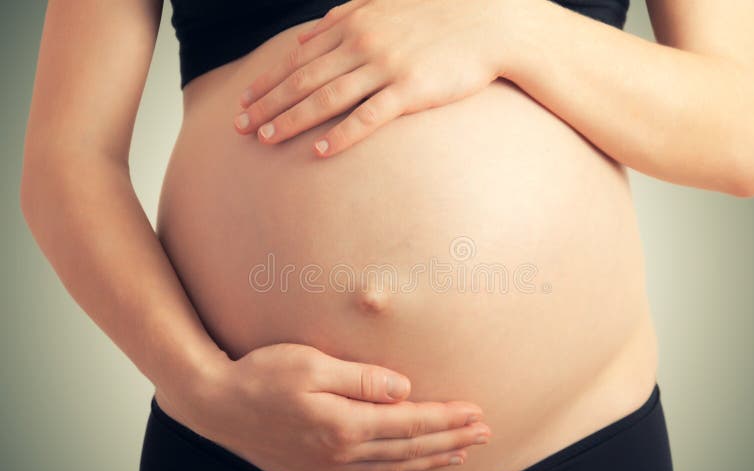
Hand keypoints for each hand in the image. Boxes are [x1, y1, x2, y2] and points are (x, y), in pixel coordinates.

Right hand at [161, 342, 490, 470]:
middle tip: (485, 432)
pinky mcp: (320, 467)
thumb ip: (361, 379)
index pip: (410, 422)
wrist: (218, 405)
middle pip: (410, 447)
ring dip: (433, 459)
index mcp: (345, 423)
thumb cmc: (262, 375)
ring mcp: (332, 464)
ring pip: (396, 466)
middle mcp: (343, 451)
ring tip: (463, 452)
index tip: (476, 411)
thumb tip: (404, 389)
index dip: (447, 418)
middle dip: (451, 439)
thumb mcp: (311, 364)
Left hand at [233, 0, 506, 156]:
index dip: (268, 80)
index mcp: (354, 23)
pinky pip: (369, 116)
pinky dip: (342, 134)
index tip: (245, 99)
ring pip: (327, 97)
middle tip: (240, 127)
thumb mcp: (385, 2)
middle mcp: (363, 43)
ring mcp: (385, 66)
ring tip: (267, 139)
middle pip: (303, 79)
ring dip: (293, 119)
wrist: (491, 21)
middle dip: (268, 103)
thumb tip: (309, 33)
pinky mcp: (410, 90)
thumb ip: (344, 15)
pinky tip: (321, 151)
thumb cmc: (438, 13)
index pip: (299, 56)